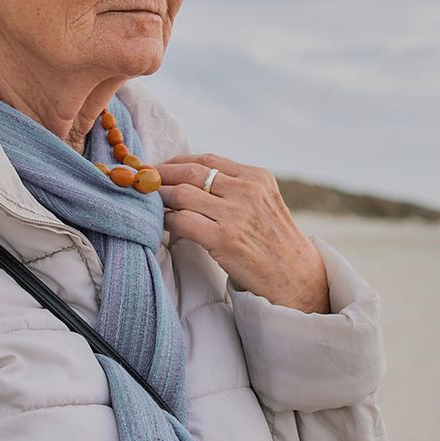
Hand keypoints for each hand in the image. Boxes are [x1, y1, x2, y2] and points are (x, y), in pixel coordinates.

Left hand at [155, 153, 330, 313]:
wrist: (297, 280)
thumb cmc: (275, 245)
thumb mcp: (265, 204)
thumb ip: (237, 188)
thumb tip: (192, 180)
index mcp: (257, 177)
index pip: (207, 160)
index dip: (177, 162)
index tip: (160, 168)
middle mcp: (247, 190)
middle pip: (190, 172)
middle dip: (160, 175)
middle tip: (142, 182)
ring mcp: (235, 214)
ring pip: (181, 194)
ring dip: (159, 198)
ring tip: (148, 203)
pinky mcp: (223, 239)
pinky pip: (182, 221)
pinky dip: (166, 221)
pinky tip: (161, 226)